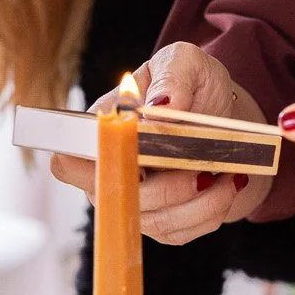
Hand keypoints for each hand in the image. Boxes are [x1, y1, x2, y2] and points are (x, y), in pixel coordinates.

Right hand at [49, 41, 271, 244]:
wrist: (226, 118)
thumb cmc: (196, 86)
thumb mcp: (187, 62)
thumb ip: (172, 76)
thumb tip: (159, 106)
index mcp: (101, 131)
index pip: (67, 162)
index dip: (96, 165)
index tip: (141, 154)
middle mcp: (109, 172)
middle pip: (116, 199)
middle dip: (165, 186)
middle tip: (202, 164)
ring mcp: (134, 202)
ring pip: (154, 221)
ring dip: (198, 199)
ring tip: (224, 170)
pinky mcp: (164, 225)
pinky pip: (181, 232)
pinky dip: (211, 210)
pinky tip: (227, 183)